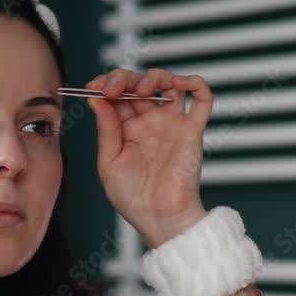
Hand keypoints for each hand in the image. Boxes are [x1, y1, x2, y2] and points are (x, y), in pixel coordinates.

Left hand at [85, 68, 212, 247]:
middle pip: (139, 84)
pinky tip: (178, 83)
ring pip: (168, 83)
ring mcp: (171, 124)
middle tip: (111, 88)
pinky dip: (194, 83)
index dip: (105, 84)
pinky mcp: (192, 130)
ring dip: (154, 76)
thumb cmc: (134, 200)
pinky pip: (202, 99)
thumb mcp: (108, 162)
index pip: (116, 94)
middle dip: (122, 78)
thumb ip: (106, 129)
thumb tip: (97, 99)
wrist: (159, 220)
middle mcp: (149, 123)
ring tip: (141, 89)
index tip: (93, 87)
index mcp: (127, 129)